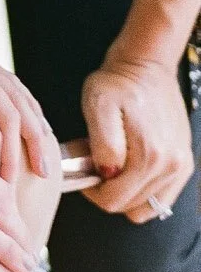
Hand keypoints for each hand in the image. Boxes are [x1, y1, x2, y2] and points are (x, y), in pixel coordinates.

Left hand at [82, 55, 194, 220]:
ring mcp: (180, 167)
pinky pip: (162, 199)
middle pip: (130, 206)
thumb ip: (103, 144)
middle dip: (109, 191)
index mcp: (148, 156)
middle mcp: (170, 166)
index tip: (85, 172)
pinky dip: (144, 191)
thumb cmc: (118, 83)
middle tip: (98, 164)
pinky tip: (131, 168)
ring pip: (146, 206)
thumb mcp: (98, 105)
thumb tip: (107, 174)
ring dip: (127, 192)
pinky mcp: (184, 164)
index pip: (114, 201)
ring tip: (114, 164)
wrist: (146, 65)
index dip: (92, 191)